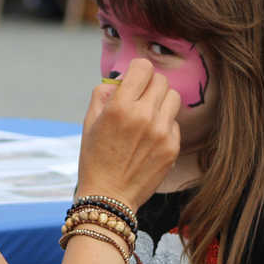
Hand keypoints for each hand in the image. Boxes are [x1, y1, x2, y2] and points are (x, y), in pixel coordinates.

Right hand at [77, 59, 180, 211]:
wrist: (109, 197)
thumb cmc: (95, 158)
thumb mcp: (88, 122)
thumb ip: (102, 94)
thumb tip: (119, 79)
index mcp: (120, 106)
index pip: (143, 67)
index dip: (137, 71)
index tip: (132, 80)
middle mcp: (144, 116)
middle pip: (161, 80)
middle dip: (149, 85)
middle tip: (139, 98)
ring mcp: (161, 132)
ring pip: (173, 97)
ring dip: (161, 101)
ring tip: (147, 116)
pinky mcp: (173, 147)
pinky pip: (175, 122)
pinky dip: (164, 124)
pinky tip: (150, 139)